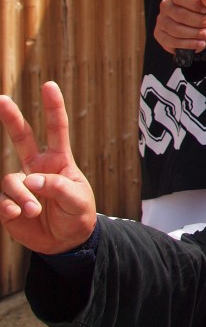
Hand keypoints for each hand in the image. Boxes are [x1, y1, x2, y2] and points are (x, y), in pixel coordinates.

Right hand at [0, 82, 96, 254]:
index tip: (49, 85)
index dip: (53, 107)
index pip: (56, 129)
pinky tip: (19, 215)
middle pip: (22, 138)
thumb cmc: (77, 214)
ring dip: (21, 195)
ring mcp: (21, 184)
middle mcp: (37, 167)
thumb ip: (57, 187)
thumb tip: (30, 179)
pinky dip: (10, 207)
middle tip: (2, 98)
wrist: (67, 241)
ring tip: (34, 210)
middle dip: (12, 118)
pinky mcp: (8, 204)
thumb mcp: (77, 200)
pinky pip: (2, 201)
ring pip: (12, 180)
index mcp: (59, 160)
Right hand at [155, 0, 205, 53]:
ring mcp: (161, 21)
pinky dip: (188, 44)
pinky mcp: (160, 35)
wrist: (205, 34)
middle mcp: (166, 6)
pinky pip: (172, 41)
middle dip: (197, 21)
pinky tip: (199, 43)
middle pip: (179, 14)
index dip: (194, 4)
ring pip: (175, 29)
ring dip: (194, 33)